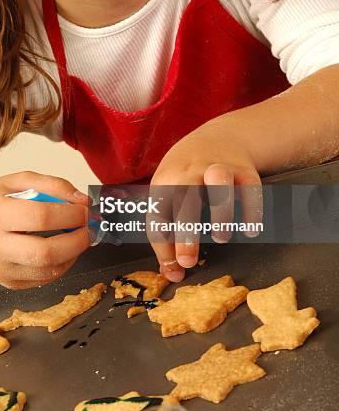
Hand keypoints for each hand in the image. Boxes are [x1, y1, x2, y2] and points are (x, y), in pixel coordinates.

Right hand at [0, 172, 89, 288]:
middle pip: (45, 252)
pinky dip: (61, 265)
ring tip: (78, 237)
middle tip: (89, 228)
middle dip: (77, 241)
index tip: (86, 210)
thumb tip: (82, 200)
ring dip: (73, 254)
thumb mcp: (15, 180)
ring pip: (48, 271)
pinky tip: (62, 250)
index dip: (71, 214)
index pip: (40, 217)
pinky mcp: (7, 283)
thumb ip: (51, 185)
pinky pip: (43, 280)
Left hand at [148, 121, 262, 282]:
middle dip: (185, 230)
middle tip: (188, 260)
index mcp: (166, 181)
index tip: (175, 269)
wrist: (220, 137)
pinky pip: (250, 188)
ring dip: (219, 212)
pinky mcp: (244, 170)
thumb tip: (172, 273)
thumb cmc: (188, 176)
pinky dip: (251, 210)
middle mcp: (190, 171)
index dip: (164, 243)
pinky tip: (249, 230)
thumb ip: (169, 232)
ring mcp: (218, 167)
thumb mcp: (169, 193)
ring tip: (220, 238)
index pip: (159, 213)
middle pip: (185, 197)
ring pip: (218, 183)